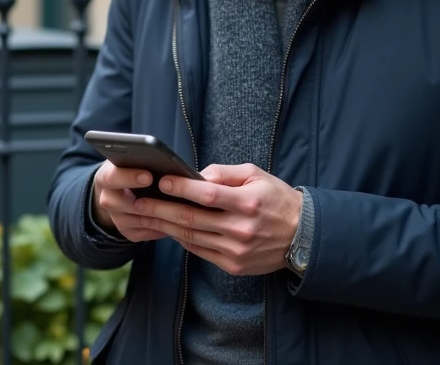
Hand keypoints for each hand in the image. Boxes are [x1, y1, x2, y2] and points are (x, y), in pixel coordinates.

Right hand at [91, 160, 169, 243]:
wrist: (122, 189)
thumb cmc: (133, 168)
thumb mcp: (133, 160)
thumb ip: (142, 160)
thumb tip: (163, 162)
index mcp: (105, 177)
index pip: (111, 177)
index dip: (129, 178)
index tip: (148, 176)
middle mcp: (107, 199)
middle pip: (118, 204)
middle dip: (142, 201)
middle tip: (165, 197)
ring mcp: (117, 218)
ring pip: (136, 221)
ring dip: (156, 216)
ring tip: (178, 209)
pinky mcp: (128, 232)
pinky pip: (145, 233)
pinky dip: (161, 227)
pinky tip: (176, 220)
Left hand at [130, 163, 301, 275]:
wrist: (302, 235)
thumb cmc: (276, 199)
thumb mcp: (256, 175)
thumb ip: (224, 174)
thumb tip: (195, 175)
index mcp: (248, 203)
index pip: (207, 195)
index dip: (181, 188)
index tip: (161, 181)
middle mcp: (241, 229)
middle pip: (192, 218)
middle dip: (160, 209)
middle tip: (137, 201)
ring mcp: (236, 251)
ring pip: (192, 236)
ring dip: (164, 225)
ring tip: (144, 215)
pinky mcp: (233, 265)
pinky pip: (200, 251)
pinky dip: (182, 239)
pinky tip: (168, 228)